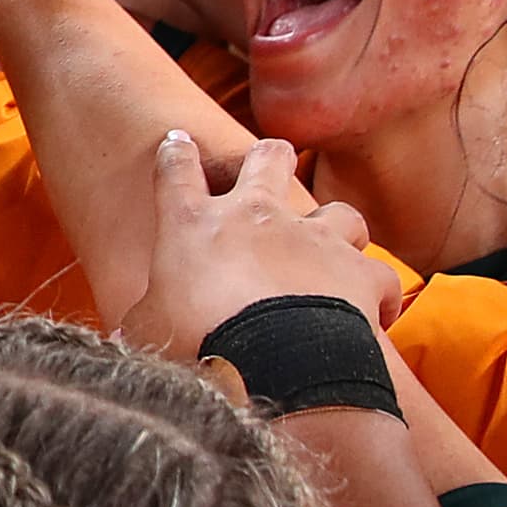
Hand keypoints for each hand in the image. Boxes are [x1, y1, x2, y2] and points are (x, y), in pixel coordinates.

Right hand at [119, 134, 395, 359]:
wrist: (270, 364)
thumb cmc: (195, 345)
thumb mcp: (148, 332)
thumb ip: (144, 321)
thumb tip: (126, 334)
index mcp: (194, 225)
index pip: (176, 173)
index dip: (176, 154)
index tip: (179, 142)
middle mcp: (256, 217)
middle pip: (267, 158)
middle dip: (268, 157)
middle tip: (269, 162)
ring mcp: (313, 239)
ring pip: (337, 211)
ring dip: (335, 229)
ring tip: (333, 250)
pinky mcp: (357, 272)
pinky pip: (379, 275)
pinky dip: (378, 294)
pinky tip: (375, 311)